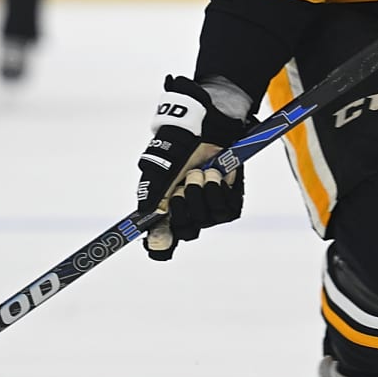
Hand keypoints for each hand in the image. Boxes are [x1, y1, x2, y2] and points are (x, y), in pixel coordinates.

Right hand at [135, 76, 251, 259]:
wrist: (204, 131)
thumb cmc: (178, 150)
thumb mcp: (160, 168)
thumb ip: (151, 191)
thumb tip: (148, 213)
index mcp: (166, 211)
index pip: (162, 242)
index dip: (161, 245)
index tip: (159, 244)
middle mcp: (187, 215)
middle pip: (186, 230)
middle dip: (184, 205)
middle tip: (182, 185)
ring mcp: (209, 211)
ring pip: (206, 219)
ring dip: (201, 192)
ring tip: (199, 172)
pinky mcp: (229, 203)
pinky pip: (225, 210)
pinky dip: (217, 190)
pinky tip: (214, 174)